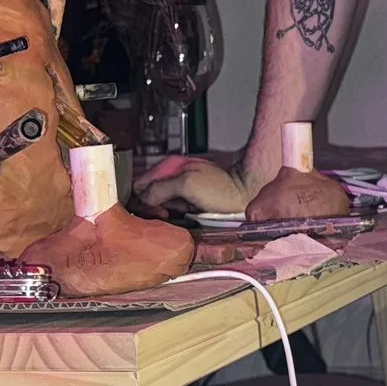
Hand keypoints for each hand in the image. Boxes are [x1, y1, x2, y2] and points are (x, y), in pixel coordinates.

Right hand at [133, 153, 256, 212]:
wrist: (247, 196)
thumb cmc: (223, 189)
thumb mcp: (187, 184)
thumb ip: (160, 189)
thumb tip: (143, 199)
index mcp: (169, 167)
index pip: (138, 185)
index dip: (142, 200)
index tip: (157, 211)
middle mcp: (173, 177)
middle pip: (148, 198)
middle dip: (155, 209)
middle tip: (171, 215)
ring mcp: (181, 190)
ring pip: (160, 207)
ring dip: (168, 215)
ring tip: (184, 216)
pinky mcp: (189, 202)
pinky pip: (173, 212)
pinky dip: (177, 217)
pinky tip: (188, 218)